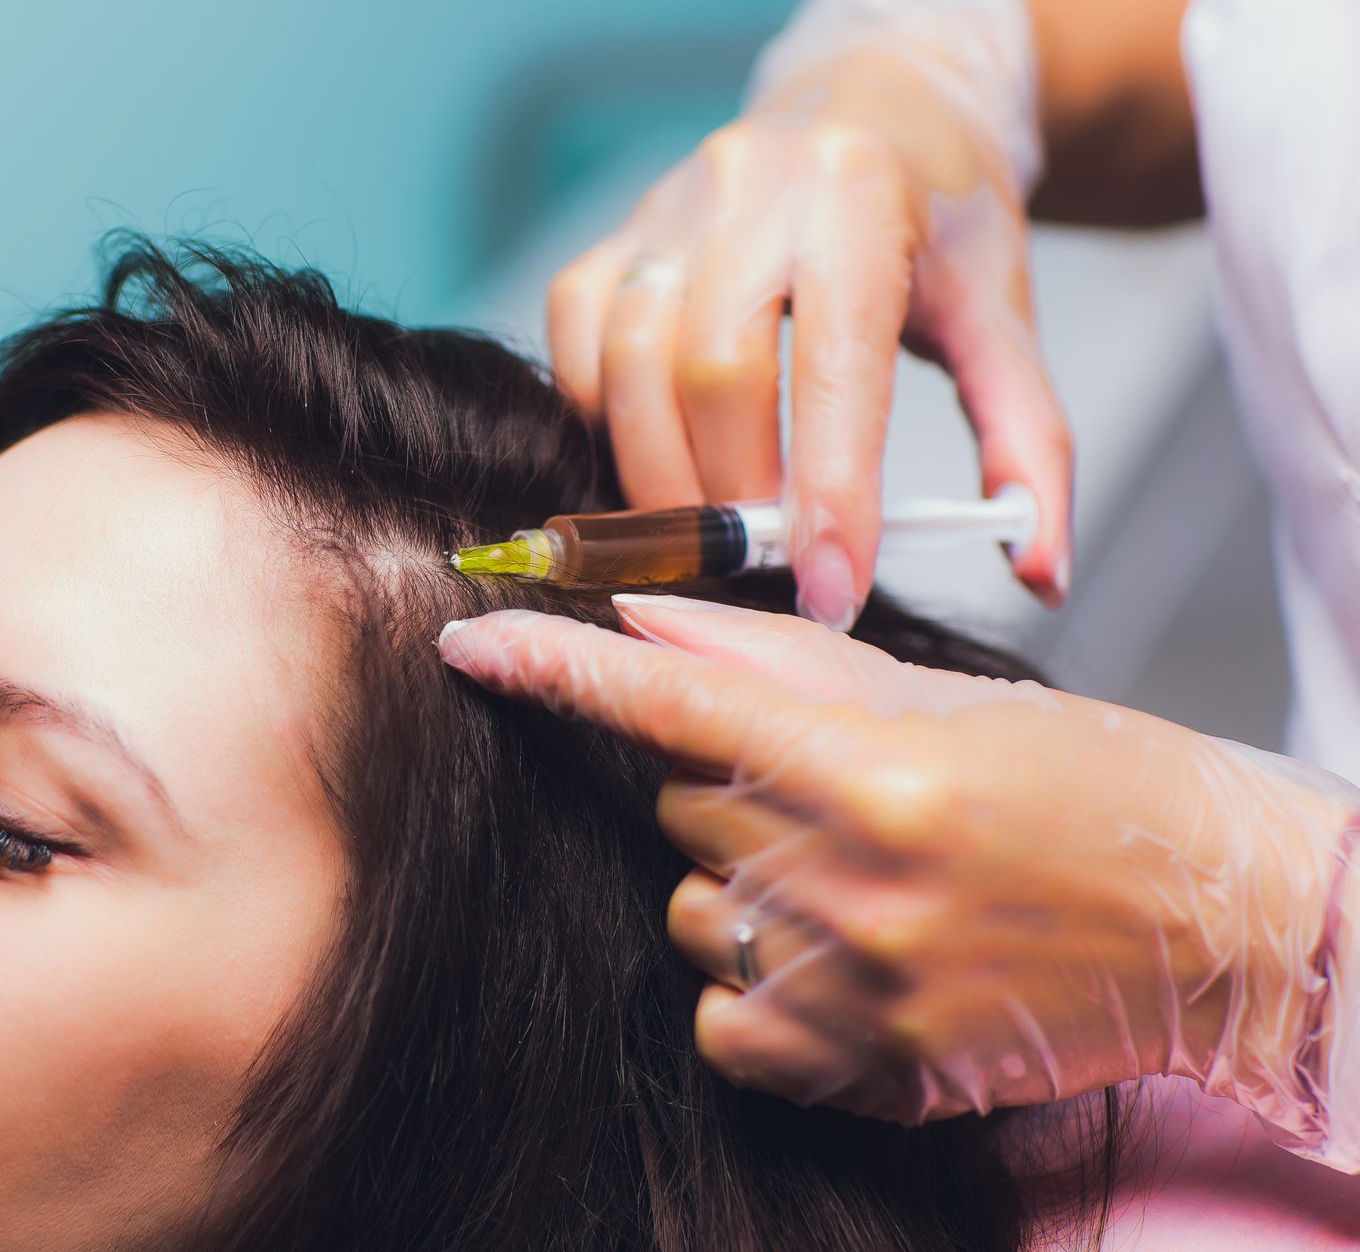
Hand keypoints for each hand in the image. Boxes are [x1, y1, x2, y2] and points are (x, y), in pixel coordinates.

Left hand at [438, 595, 1358, 1146]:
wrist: (1217, 925)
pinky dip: (752, 986)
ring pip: (689, 908)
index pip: (670, 706)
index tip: (473, 642)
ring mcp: (852, 988)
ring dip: (744, 883)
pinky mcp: (866, 1070)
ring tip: (861, 874)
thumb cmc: (1094, 788)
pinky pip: (719, 1019)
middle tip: (840, 786)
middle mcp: (851, 881)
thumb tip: (641, 620)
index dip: (558, 668)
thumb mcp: (944, 696)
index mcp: (874, 766)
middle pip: (678, 805)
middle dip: (731, 783)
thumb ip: (778, 661)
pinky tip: (838, 956)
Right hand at [546, 47, 1069, 628]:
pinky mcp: (614, 236)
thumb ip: (1029, 443)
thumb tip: (1040, 568)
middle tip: (771, 568)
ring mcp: (667, 208)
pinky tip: (658, 460)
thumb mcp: (1004, 314)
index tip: (833, 591)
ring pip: (626, 363)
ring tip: (714, 534)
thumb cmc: (935, 218)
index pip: (835, 366)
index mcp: (860, 199)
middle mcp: (750, 188)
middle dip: (735, 495)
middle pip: (713, 372)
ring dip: (661, 476)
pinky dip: (603, 423)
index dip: (831, 492)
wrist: (872, 105)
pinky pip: (576, 345)